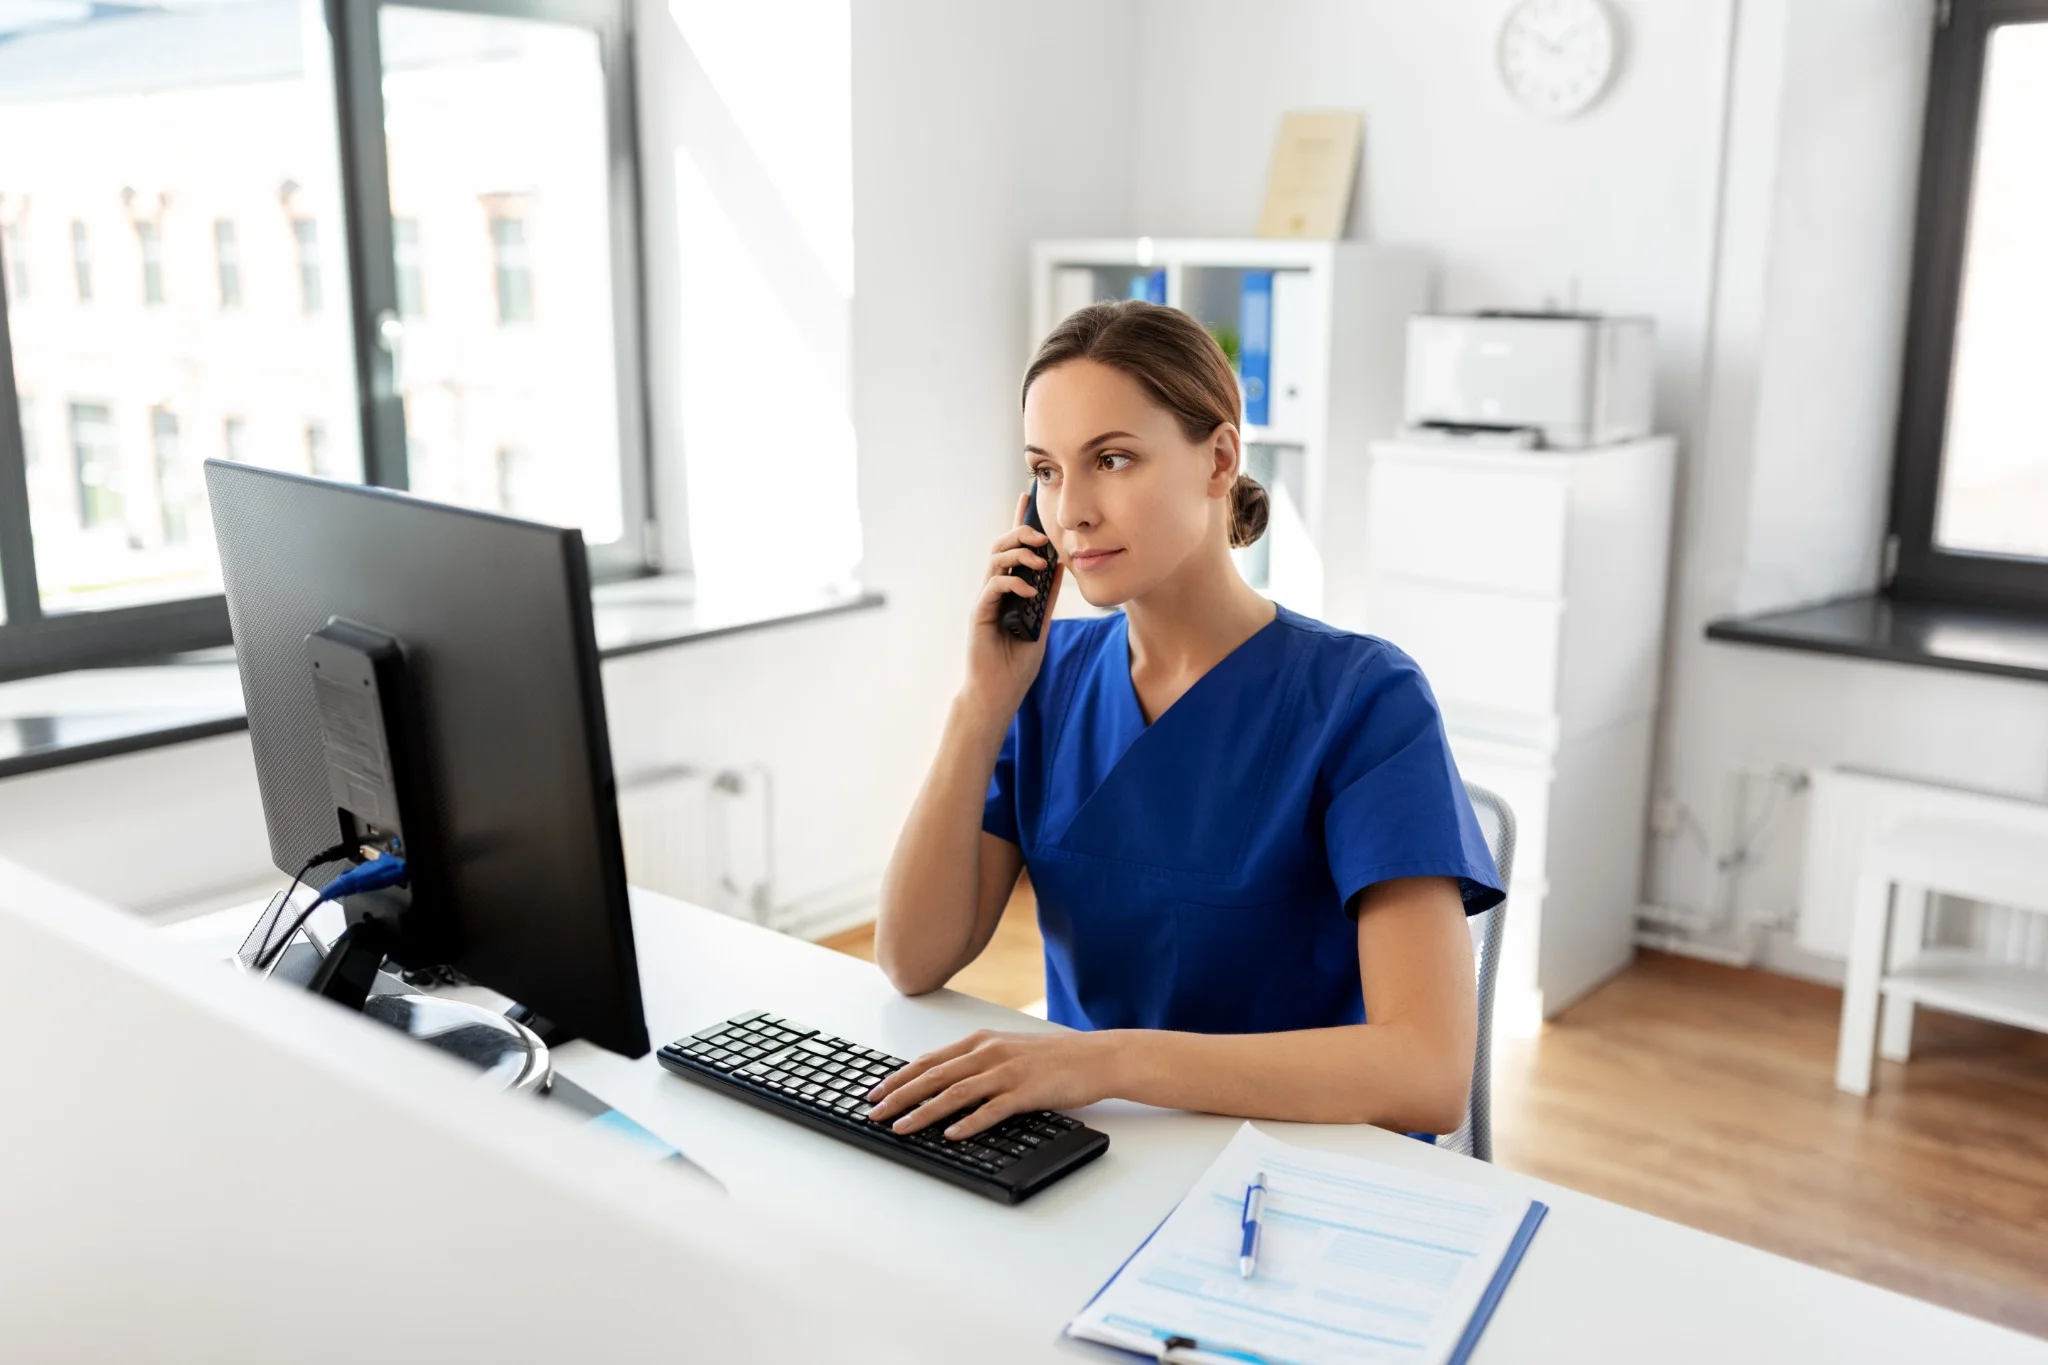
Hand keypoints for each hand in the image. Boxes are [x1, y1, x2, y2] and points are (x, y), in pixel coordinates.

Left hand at [864, 1027, 1120, 1140]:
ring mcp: (1007, 1071)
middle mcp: (989, 1052)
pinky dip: (968, 1122)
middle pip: (934, 1076)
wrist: (1095, 1057)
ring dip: (924, 1112)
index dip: (899, 1077)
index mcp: (981, 1041)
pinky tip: (951, 1134)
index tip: (875, 1092)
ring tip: (902, 1128)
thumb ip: (976, 1062)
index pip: (930, 1061)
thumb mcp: (1007, 1051)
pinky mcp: (1026, 1091)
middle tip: (875, 1113)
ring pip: (955, 1093)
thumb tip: (942, 1081)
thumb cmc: (1053, 1058)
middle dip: (900, 1096)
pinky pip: (991, 1109)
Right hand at [962, 490, 1064, 714]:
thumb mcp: (1040, 624)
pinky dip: (1013, 582)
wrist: (998, 693)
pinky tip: (1030, 590)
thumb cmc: (1016, 663)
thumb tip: (1061, 567)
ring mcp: (985, 601)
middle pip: (1001, 547)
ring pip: (995, 560)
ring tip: (1039, 561)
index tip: (1026, 499)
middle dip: (1021, 533)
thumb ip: (1047, 597)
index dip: (1018, 523)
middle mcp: (994, 591)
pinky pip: (993, 586)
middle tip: (1042, 536)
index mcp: (1008, 590)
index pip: (1013, 550)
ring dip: (1018, 553)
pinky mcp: (980, 614)